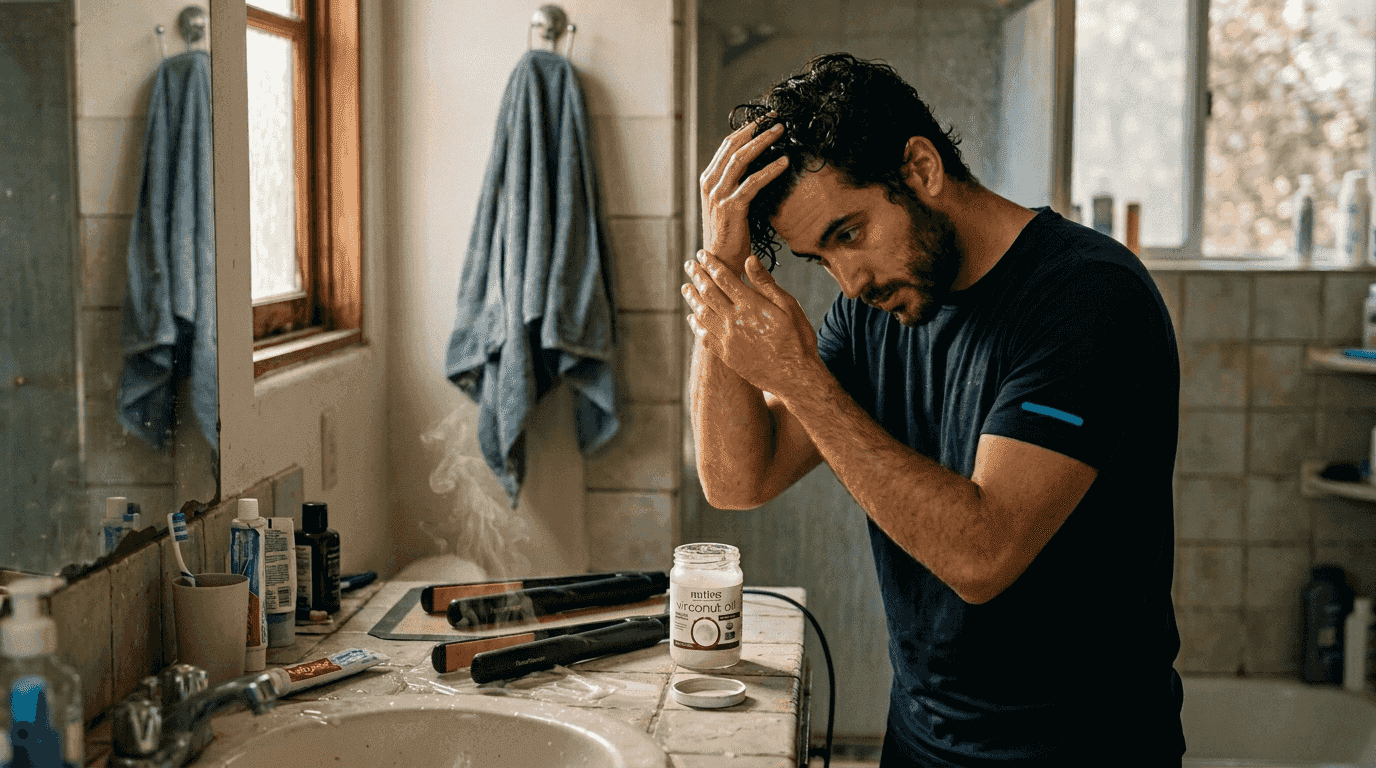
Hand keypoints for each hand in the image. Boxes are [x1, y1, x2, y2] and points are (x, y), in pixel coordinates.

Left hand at [683, 249, 820, 397]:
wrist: (795, 377)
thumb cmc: (797, 339)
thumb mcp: (789, 306)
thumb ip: (766, 283)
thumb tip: (748, 259)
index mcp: (751, 305)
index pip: (723, 278)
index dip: (711, 264)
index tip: (702, 254)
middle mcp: (734, 320)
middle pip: (708, 292)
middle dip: (697, 276)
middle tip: (689, 265)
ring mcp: (727, 339)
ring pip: (702, 313)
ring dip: (692, 298)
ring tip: (685, 287)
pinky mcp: (726, 355)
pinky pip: (704, 336)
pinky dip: (695, 325)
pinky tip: (693, 317)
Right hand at [699, 117, 789, 274]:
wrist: (720, 263)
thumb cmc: (729, 236)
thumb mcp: (728, 205)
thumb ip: (736, 185)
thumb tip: (758, 167)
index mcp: (708, 180)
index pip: (726, 146)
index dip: (746, 130)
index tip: (764, 120)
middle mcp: (710, 184)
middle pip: (733, 146)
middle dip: (756, 129)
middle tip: (775, 119)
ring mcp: (719, 195)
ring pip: (742, 159)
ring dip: (764, 142)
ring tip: (782, 132)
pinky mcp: (732, 207)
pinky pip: (753, 182)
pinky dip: (770, 170)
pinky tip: (784, 162)